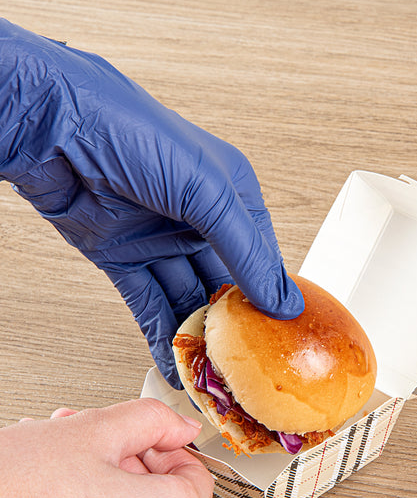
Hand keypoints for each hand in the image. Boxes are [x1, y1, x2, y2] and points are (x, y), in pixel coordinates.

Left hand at [0, 19, 302, 387]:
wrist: (53, 126)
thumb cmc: (135, 135)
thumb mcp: (207, 191)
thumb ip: (245, 250)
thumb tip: (281, 299)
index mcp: (229, 194)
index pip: (260, 256)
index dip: (270, 296)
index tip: (281, 337)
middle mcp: (197, 217)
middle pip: (224, 281)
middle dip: (234, 322)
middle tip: (246, 362)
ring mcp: (159, 238)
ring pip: (186, 297)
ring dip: (197, 334)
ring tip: (211, 370)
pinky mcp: (122, 256)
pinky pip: (148, 302)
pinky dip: (160, 333)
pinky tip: (174, 360)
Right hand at [0, 399, 213, 497]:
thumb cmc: (11, 490)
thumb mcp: (98, 428)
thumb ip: (155, 420)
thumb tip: (180, 427)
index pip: (197, 477)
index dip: (166, 448)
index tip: (142, 439)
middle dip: (130, 462)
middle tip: (95, 443)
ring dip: (106, 487)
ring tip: (64, 462)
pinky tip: (54, 496)